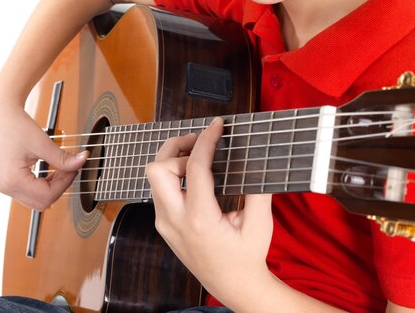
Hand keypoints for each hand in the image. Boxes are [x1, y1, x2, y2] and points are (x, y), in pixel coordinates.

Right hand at [0, 96, 87, 210]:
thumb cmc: (14, 125)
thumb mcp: (42, 142)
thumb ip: (62, 157)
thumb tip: (82, 161)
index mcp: (12, 180)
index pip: (47, 195)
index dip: (66, 182)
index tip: (75, 168)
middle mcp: (5, 187)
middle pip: (41, 202)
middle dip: (60, 186)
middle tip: (70, 168)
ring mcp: (4, 185)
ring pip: (35, 199)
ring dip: (52, 186)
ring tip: (62, 168)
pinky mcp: (6, 180)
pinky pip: (28, 191)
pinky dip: (42, 184)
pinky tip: (51, 170)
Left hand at [146, 117, 273, 308]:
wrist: (233, 287)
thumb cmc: (247, 258)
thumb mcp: (260, 225)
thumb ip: (258, 190)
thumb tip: (256, 158)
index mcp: (200, 220)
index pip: (195, 167)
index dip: (206, 140)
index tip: (216, 126)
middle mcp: (175, 221)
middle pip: (157, 169)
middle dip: (175, 147)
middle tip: (198, 141)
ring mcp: (166, 224)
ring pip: (154, 178)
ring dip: (172, 160)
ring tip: (196, 154)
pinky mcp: (164, 225)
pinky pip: (159, 190)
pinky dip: (172, 174)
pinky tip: (192, 172)